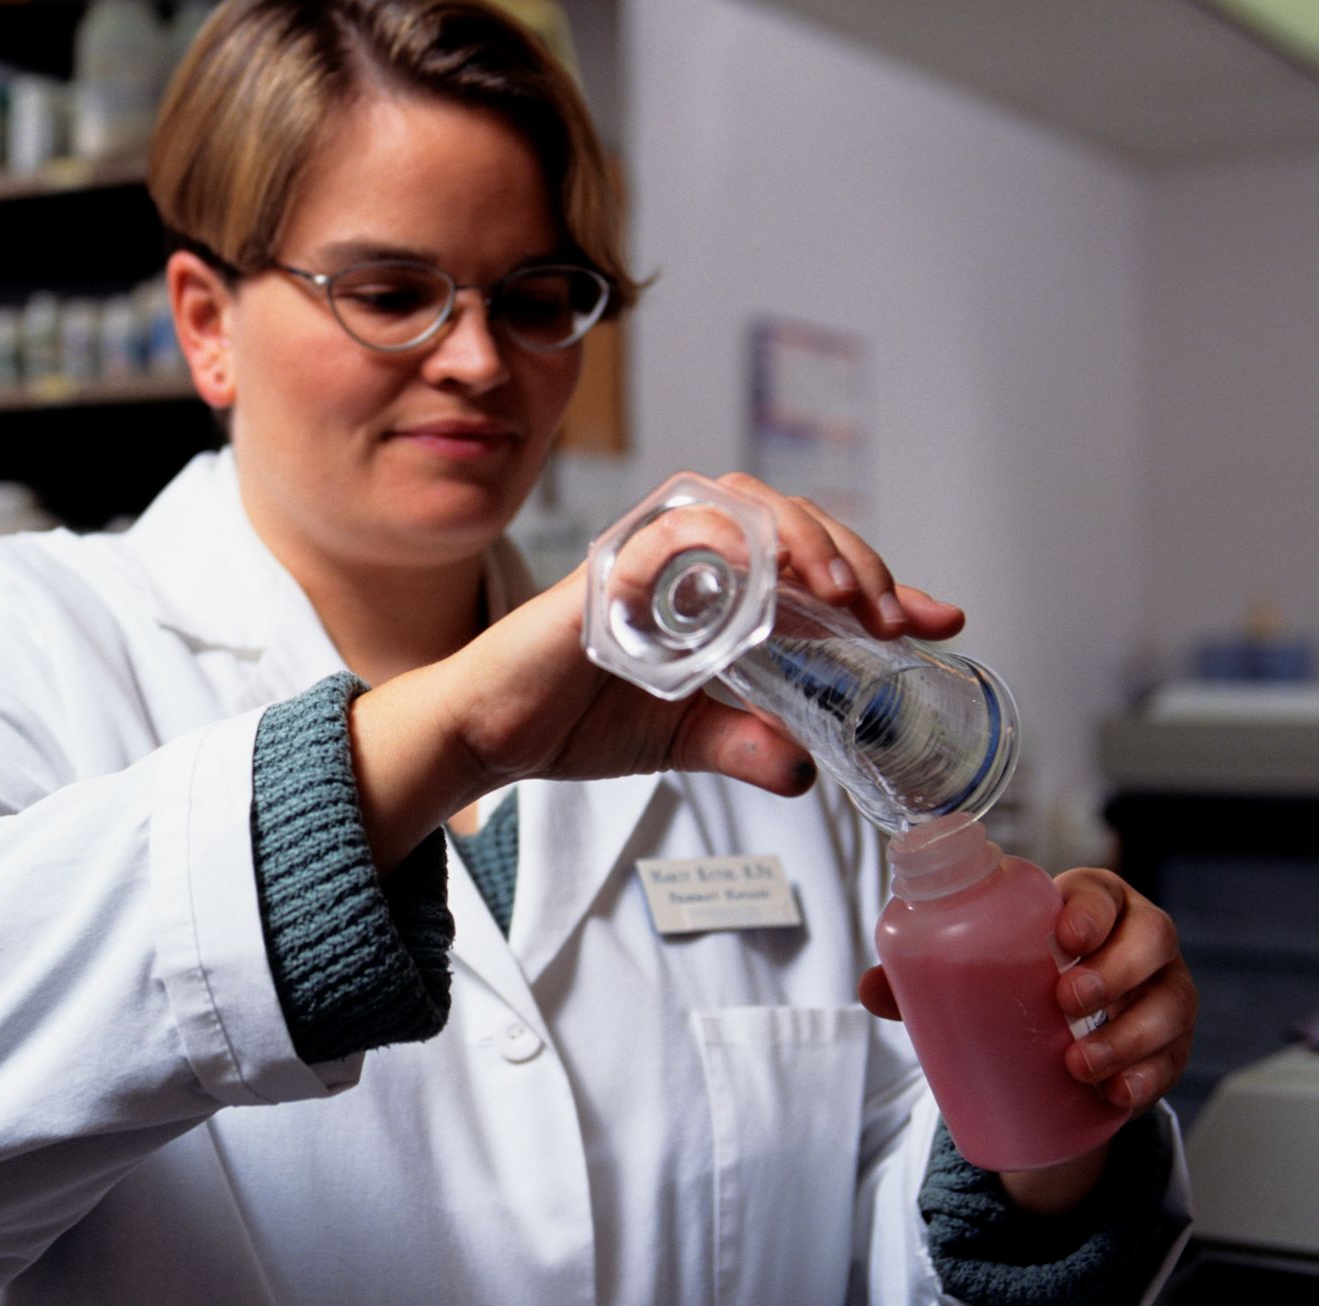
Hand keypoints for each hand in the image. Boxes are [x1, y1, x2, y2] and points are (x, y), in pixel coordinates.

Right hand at [349, 473, 962, 866]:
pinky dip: (727, 542)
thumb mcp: (685, 741)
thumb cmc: (573, 720)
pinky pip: (674, 530)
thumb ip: (748, 745)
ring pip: (742, 505)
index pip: (809, 563)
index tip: (938, 619)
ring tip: (842, 596)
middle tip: (889, 617)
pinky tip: (766, 578)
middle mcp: (686, 561)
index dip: (881, 581)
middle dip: (853, 558)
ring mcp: (648, 557)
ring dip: (804, 540)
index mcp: (713, 592)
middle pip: (789, 519)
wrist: (491, 735)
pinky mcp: (610, 570)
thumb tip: (808, 775)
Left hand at [859, 868, 1196, 1211]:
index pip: (1102, 891)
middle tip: (1067, 1002)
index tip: (1063, 937)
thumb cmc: (1015, 978)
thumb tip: (870, 989)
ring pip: (1171, 1002)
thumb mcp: (976, 970)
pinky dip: (1149, 1079)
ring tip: (1080, 1064)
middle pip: (1153, 938)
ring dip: (1129, 1035)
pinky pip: (1175, 1059)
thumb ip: (921, 974)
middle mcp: (1138, 940)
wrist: (1057, 1035)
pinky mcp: (1172, 1043)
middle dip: (1115, 971)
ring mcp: (1163, 990)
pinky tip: (1117, 1095)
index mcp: (1089, 905)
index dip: (1091, 909)